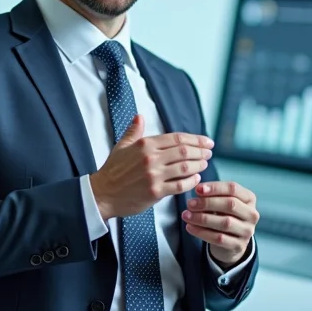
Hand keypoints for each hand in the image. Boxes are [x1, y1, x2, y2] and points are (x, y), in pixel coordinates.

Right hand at [89, 115, 212, 219]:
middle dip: (201, 151)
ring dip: (199, 165)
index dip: (196, 139)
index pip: (177, 138)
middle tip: (209, 153)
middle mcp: (150, 158)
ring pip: (185, 167)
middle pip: (184, 151)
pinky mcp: (155, 192)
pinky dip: (191, 181)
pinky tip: (196, 179)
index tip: (207, 142)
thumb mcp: (121, 147)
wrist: (102, 194)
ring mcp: (154, 175)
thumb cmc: (112, 171)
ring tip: (204, 164)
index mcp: (145, 144)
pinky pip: (180, 185)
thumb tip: (139, 116)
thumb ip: (133, 131)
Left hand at [183, 181, 258, 266]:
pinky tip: (190, 227)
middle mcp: (252, 214)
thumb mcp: (222, 202)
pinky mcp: (239, 245)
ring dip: (202, 218)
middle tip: (190, 204)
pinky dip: (202, 232)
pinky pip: (219, 238)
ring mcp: (247, 231)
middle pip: (230, 204)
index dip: (215, 188)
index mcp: (249, 198)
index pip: (233, 189)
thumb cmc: (224, 215)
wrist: (230, 242)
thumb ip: (213, 194)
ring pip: (225, 222)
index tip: (197, 189)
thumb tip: (198, 190)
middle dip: (207, 203)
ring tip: (186, 215)